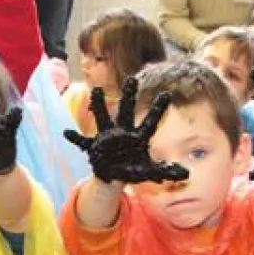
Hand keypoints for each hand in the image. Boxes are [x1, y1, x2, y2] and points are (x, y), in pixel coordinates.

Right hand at [64, 78, 186, 184]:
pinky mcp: (94, 147)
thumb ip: (166, 171)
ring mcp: (107, 138)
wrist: (114, 175)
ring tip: (95, 90)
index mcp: (138, 138)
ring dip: (98, 105)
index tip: (166, 94)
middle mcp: (123, 133)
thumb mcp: (150, 171)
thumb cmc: (133, 169)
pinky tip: (67, 132)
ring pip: (103, 118)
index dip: (158, 109)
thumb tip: (186, 174)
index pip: (151, 121)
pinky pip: (83, 141)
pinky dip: (75, 138)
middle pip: (126, 111)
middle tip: (131, 79)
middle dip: (128, 96)